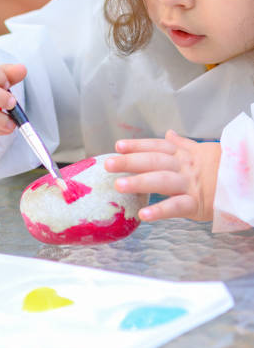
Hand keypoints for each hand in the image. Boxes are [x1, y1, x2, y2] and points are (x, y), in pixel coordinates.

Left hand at [104, 130, 220, 221]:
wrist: (247, 180)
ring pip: (161, 181)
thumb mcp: (202, 150)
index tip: (118, 146)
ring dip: (139, 183)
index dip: (137, 145)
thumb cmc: (222, 167)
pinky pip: (176, 207)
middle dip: (130, 162)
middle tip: (108, 164)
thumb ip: (182, 143)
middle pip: (154, 161)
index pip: (157, 146)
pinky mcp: (198, 204)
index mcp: (184, 154)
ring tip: (118, 186)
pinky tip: (143, 215)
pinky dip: (160, 211)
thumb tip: (168, 133)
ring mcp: (190, 184)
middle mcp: (184, 166)